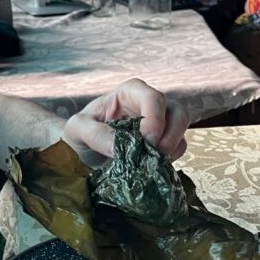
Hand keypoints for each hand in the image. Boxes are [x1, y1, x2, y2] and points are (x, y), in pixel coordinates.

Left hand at [62, 78, 189, 165]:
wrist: (80, 153)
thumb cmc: (78, 133)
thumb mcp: (78, 129)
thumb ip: (96, 134)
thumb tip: (121, 147)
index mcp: (129, 93)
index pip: (152, 96)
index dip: (154, 116)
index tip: (146, 138)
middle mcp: (147, 105)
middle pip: (176, 111)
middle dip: (171, 133)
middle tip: (156, 153)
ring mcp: (158, 124)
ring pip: (181, 129)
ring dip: (173, 146)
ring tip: (155, 162)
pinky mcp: (161, 143)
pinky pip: (178, 147)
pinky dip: (172, 157)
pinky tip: (153, 166)